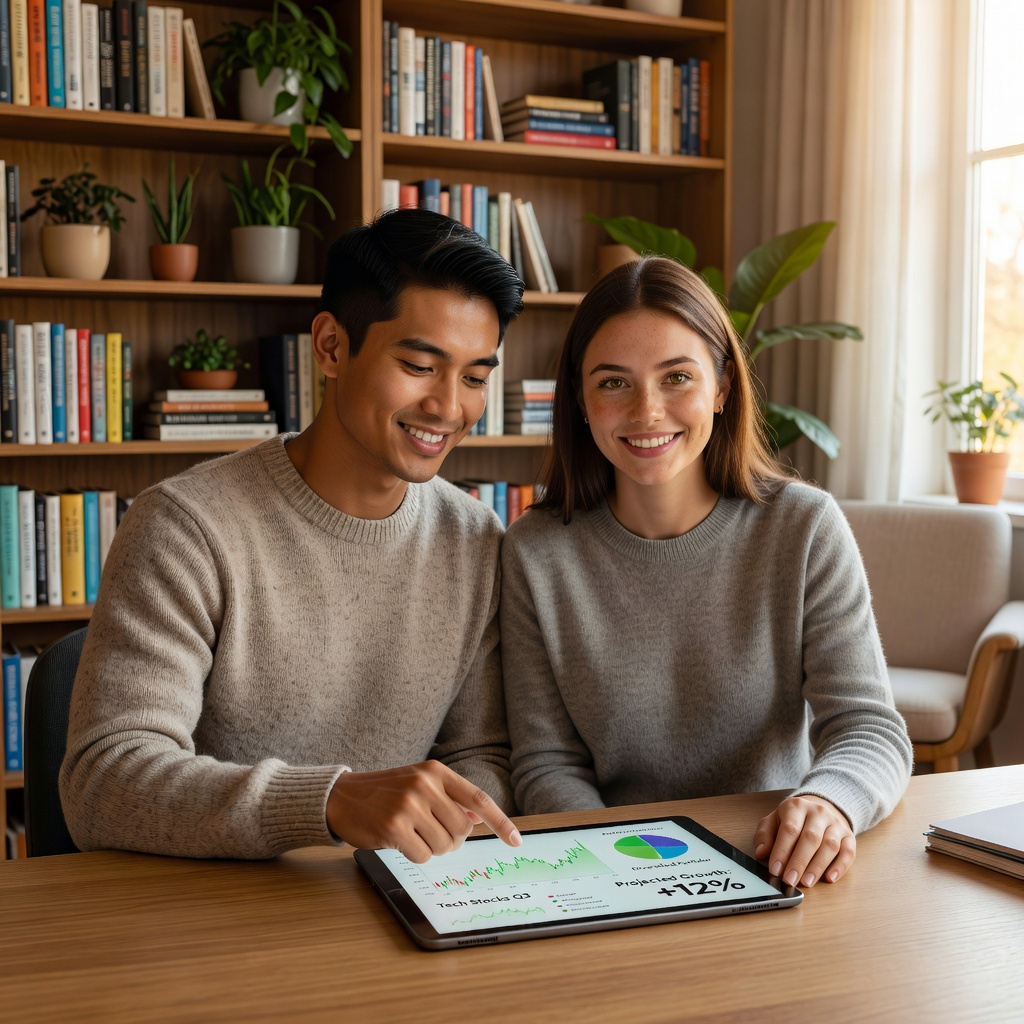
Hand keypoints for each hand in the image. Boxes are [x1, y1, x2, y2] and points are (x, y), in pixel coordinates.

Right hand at [326, 760, 521, 862]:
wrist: (342, 796)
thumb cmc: (386, 793)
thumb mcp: (420, 784)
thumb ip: (449, 799)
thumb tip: (478, 819)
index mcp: (436, 771)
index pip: (478, 799)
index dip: (500, 822)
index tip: (516, 841)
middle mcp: (425, 784)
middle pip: (461, 830)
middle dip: (451, 841)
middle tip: (430, 834)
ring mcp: (409, 805)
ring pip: (444, 846)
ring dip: (432, 849)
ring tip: (412, 835)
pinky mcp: (394, 827)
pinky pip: (423, 856)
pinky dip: (415, 855)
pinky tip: (399, 842)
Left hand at [753, 795, 855, 887]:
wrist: (820, 807)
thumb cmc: (793, 819)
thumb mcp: (774, 820)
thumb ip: (765, 835)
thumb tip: (761, 852)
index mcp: (796, 806)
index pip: (789, 829)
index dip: (782, 851)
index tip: (775, 870)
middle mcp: (818, 813)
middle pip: (811, 838)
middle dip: (799, 862)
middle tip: (789, 880)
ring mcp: (836, 824)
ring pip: (829, 846)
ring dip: (817, 867)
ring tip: (806, 882)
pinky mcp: (849, 836)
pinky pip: (848, 852)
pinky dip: (840, 866)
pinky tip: (829, 878)